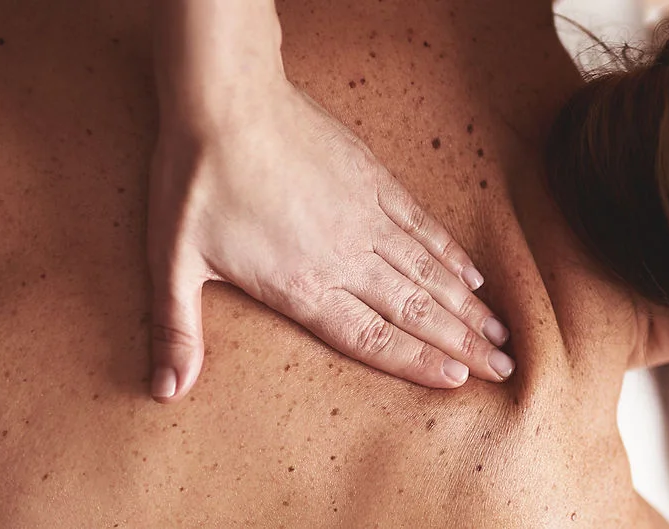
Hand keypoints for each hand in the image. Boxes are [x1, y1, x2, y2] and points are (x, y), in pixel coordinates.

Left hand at [146, 76, 512, 401]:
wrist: (224, 100)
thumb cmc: (195, 179)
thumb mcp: (171, 261)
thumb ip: (175, 330)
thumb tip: (164, 391)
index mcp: (301, 285)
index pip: (370, 336)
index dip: (416, 362)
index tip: (457, 381)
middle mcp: (344, 256)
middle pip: (415, 309)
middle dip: (463, 343)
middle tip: (504, 367)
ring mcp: (364, 214)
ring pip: (428, 270)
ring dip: (467, 305)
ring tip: (502, 331)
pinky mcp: (370, 178)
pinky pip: (422, 224)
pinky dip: (451, 252)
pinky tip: (470, 273)